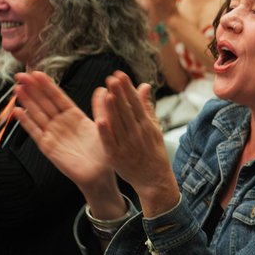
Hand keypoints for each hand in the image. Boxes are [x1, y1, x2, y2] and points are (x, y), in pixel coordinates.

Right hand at [13, 71, 113, 194]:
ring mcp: (53, 134)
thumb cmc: (103, 151)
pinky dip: (26, 122)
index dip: (47, 85)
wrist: (99, 174)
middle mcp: (61, 123)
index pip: (58, 97)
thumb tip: (103, 88)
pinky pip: (35, 132)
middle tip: (20, 75)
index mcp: (74, 116)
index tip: (37, 72)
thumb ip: (101, 108)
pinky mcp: (48, 147)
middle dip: (33, 89)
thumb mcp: (104, 126)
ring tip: (17, 88)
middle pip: (44, 103)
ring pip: (37, 114)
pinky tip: (18, 111)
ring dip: (27, 102)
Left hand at [93, 72, 177, 211]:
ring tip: (107, 93)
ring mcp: (127, 145)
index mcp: (147, 125)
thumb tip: (144, 86)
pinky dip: (106, 132)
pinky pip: (110, 142)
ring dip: (113, 108)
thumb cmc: (153, 152)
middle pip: (127, 110)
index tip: (120, 74)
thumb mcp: (154, 128)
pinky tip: (100, 120)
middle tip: (112, 78)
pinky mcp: (117, 156)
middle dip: (120, 94)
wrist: (154, 179)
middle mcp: (138, 133)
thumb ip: (147, 107)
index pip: (136, 103)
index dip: (127, 89)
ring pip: (119, 124)